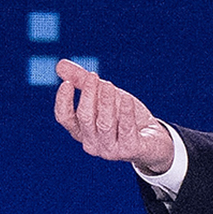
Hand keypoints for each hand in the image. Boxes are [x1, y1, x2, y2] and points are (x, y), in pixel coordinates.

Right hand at [53, 59, 173, 174]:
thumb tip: (60, 64)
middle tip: (93, 76)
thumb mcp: (104, 96)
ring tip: (109, 84)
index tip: (66, 83)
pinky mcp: (129, 149)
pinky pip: (126, 129)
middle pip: (85, 118)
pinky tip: (127, 99)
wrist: (152, 139)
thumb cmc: (123, 116)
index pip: (65, 118)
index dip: (63, 101)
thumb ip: (83, 82)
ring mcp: (110, 150)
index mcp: (81, 131)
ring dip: (106, 102)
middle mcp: (92, 143)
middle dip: (88, 95)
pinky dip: (126, 113)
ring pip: (104, 124)